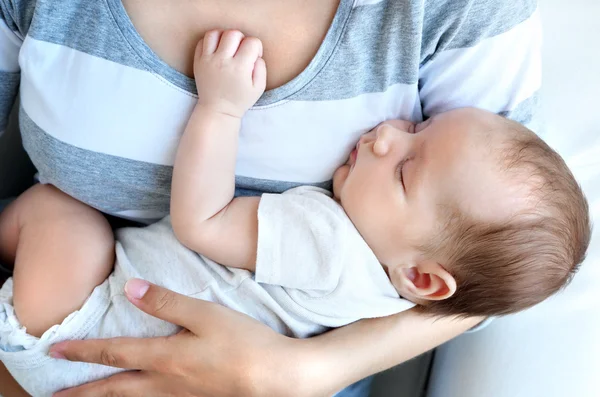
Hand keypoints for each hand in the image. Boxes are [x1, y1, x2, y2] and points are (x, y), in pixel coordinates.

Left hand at [48, 279, 305, 396]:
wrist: (278, 378)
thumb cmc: (244, 342)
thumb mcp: (206, 314)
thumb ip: (168, 302)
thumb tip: (132, 288)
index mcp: (165, 358)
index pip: (114, 354)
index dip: (83, 352)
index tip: (56, 351)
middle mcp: (165, 384)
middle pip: (114, 389)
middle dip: (82, 392)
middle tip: (55, 396)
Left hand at [194, 30, 266, 117]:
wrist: (217, 110)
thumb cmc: (240, 100)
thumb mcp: (259, 88)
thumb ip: (261, 68)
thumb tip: (256, 54)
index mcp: (239, 68)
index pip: (252, 42)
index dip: (257, 47)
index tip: (254, 57)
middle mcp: (222, 61)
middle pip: (233, 33)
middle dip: (241, 39)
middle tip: (241, 51)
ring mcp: (207, 60)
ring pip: (215, 33)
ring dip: (224, 36)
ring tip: (228, 47)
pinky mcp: (198, 61)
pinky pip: (202, 41)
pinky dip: (211, 41)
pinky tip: (217, 50)